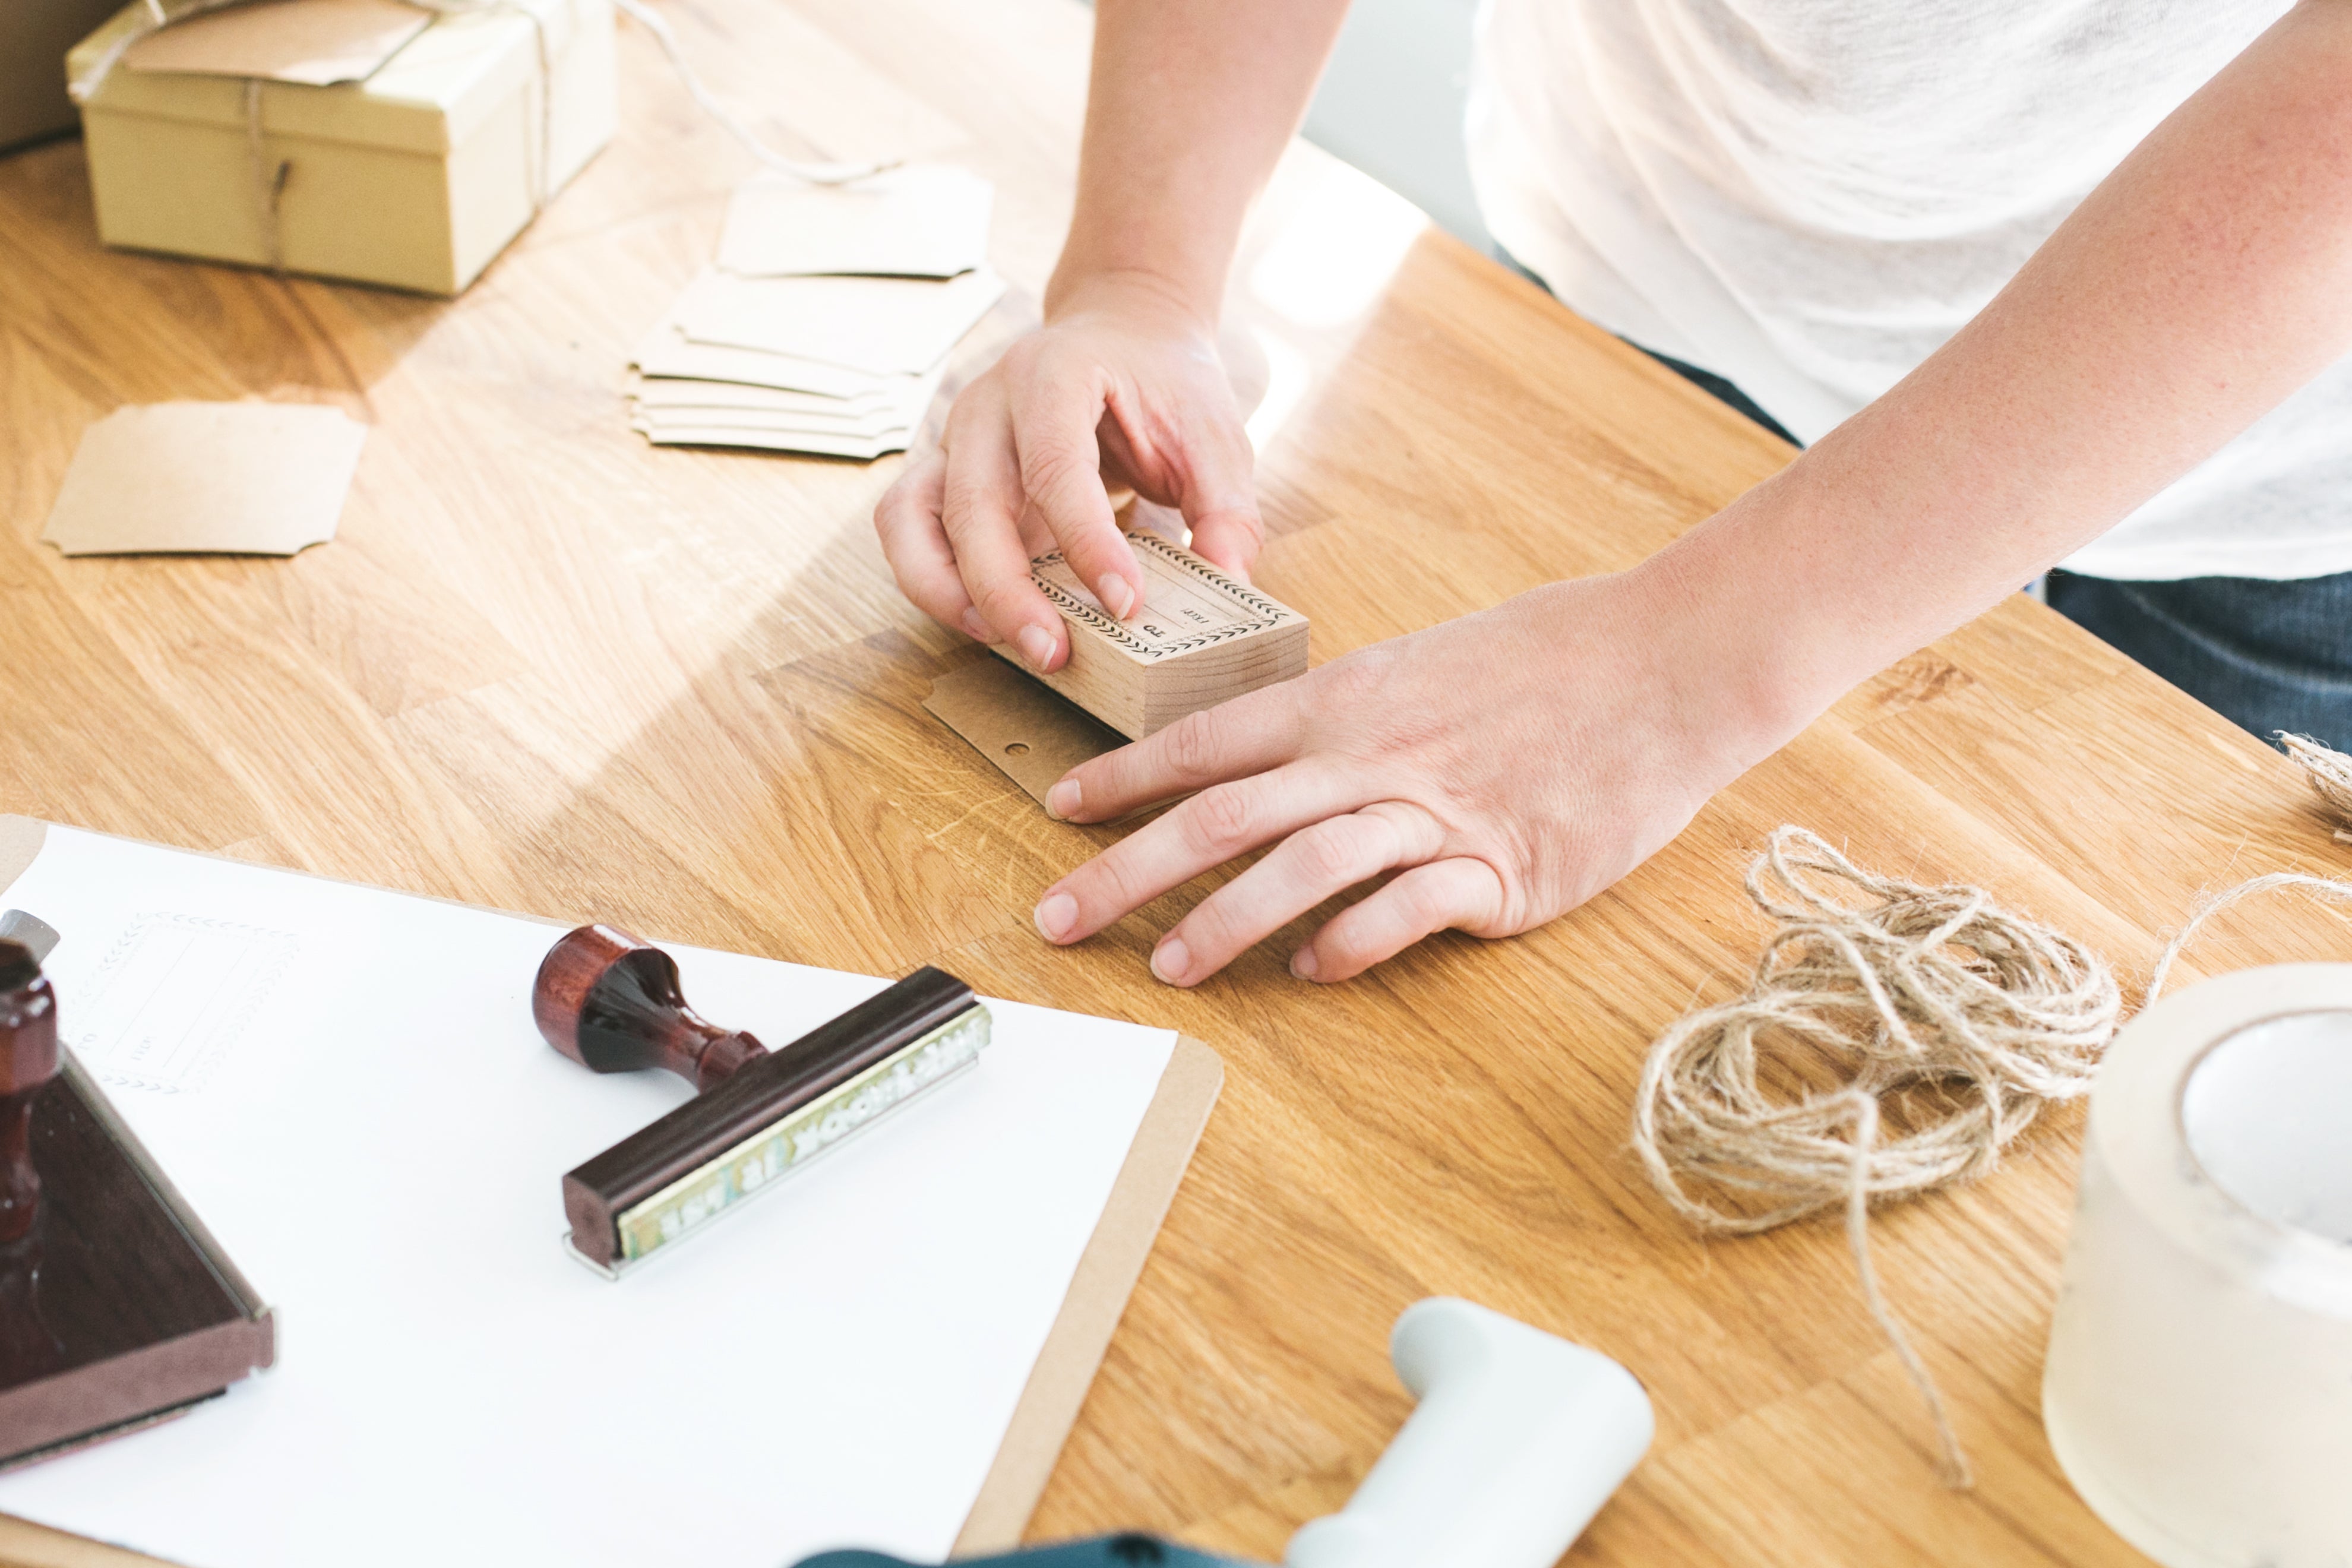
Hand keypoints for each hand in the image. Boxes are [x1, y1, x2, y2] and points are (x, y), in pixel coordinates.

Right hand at [874, 272, 1261, 672]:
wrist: (1123, 331)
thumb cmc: (1165, 385)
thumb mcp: (1213, 434)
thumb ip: (1225, 507)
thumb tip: (1232, 583)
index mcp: (1056, 374)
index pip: (1057, 466)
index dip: (1087, 543)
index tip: (1127, 604)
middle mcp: (989, 403)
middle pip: (975, 503)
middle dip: (1009, 589)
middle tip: (1053, 653)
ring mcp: (955, 437)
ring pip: (912, 517)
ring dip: (947, 590)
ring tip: (1000, 642)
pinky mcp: (943, 472)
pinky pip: (905, 526)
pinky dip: (927, 577)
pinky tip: (977, 619)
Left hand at [1028, 564, 1793, 983]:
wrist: (1670, 661)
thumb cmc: (1553, 656)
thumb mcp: (1428, 666)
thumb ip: (1354, 717)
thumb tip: (1291, 758)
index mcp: (1348, 699)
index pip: (1208, 740)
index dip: (1126, 778)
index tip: (1062, 810)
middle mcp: (1373, 753)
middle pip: (1224, 814)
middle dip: (1127, 870)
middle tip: (1058, 917)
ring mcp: (1436, 811)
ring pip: (1301, 865)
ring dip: (1223, 921)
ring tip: (1165, 965)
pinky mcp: (1503, 866)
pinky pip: (1408, 908)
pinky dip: (1353, 939)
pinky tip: (1312, 972)